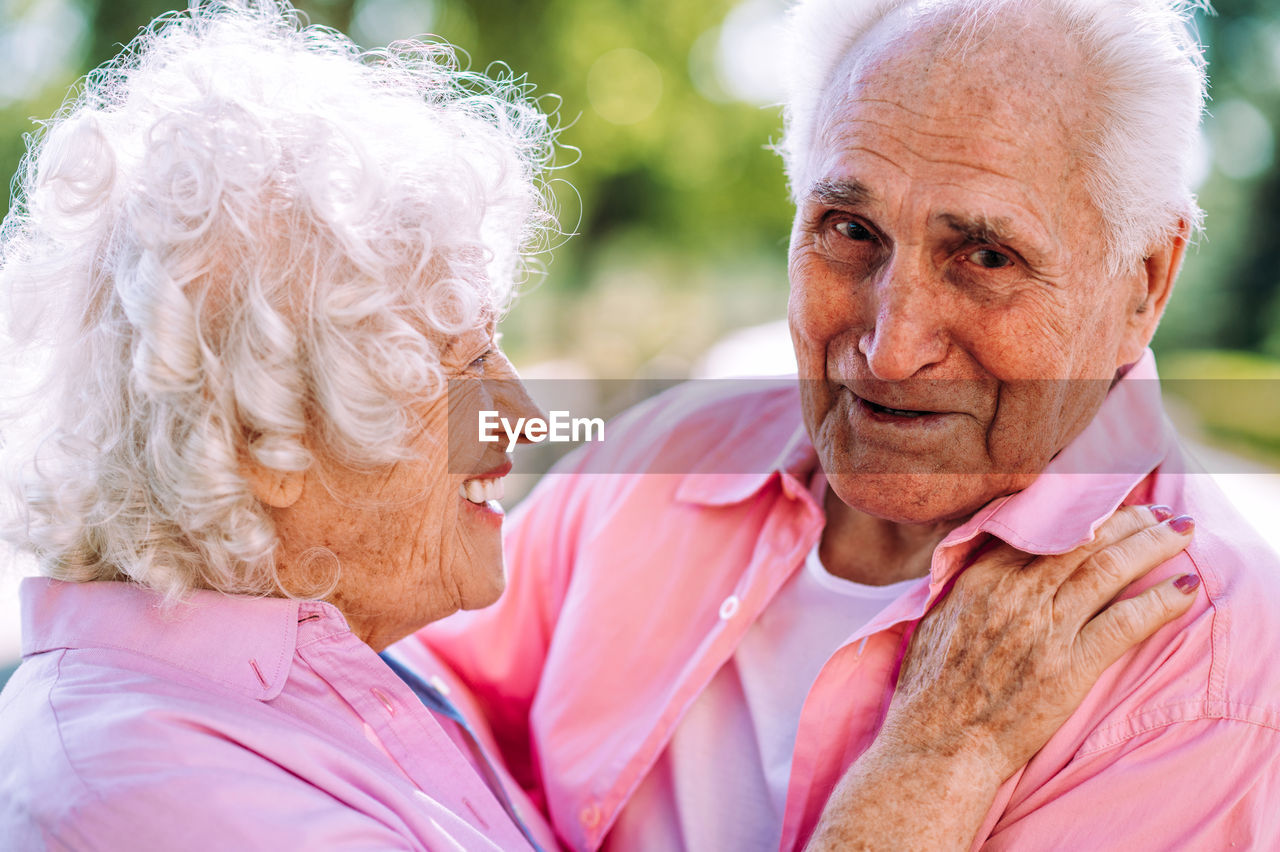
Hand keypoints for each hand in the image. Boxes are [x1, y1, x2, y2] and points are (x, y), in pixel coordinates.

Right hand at [806, 504, 1196, 851]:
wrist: (938, 744)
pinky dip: (1160, 601)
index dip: (1082, 510)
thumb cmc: (930, 689)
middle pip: (1084, 539)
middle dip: (1129, 519)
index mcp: (981, 577)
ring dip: (1153, 545)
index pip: (1042, 527)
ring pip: (1110, 569)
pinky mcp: (1070, 667)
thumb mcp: (935, 617)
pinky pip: (1125, 622)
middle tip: (1161, 509)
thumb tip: (986, 559)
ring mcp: (1045, 628)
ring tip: (1182, 530)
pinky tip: (1186, 587)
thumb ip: (965, 583)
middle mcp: (1016, 593)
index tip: (1108, 502)